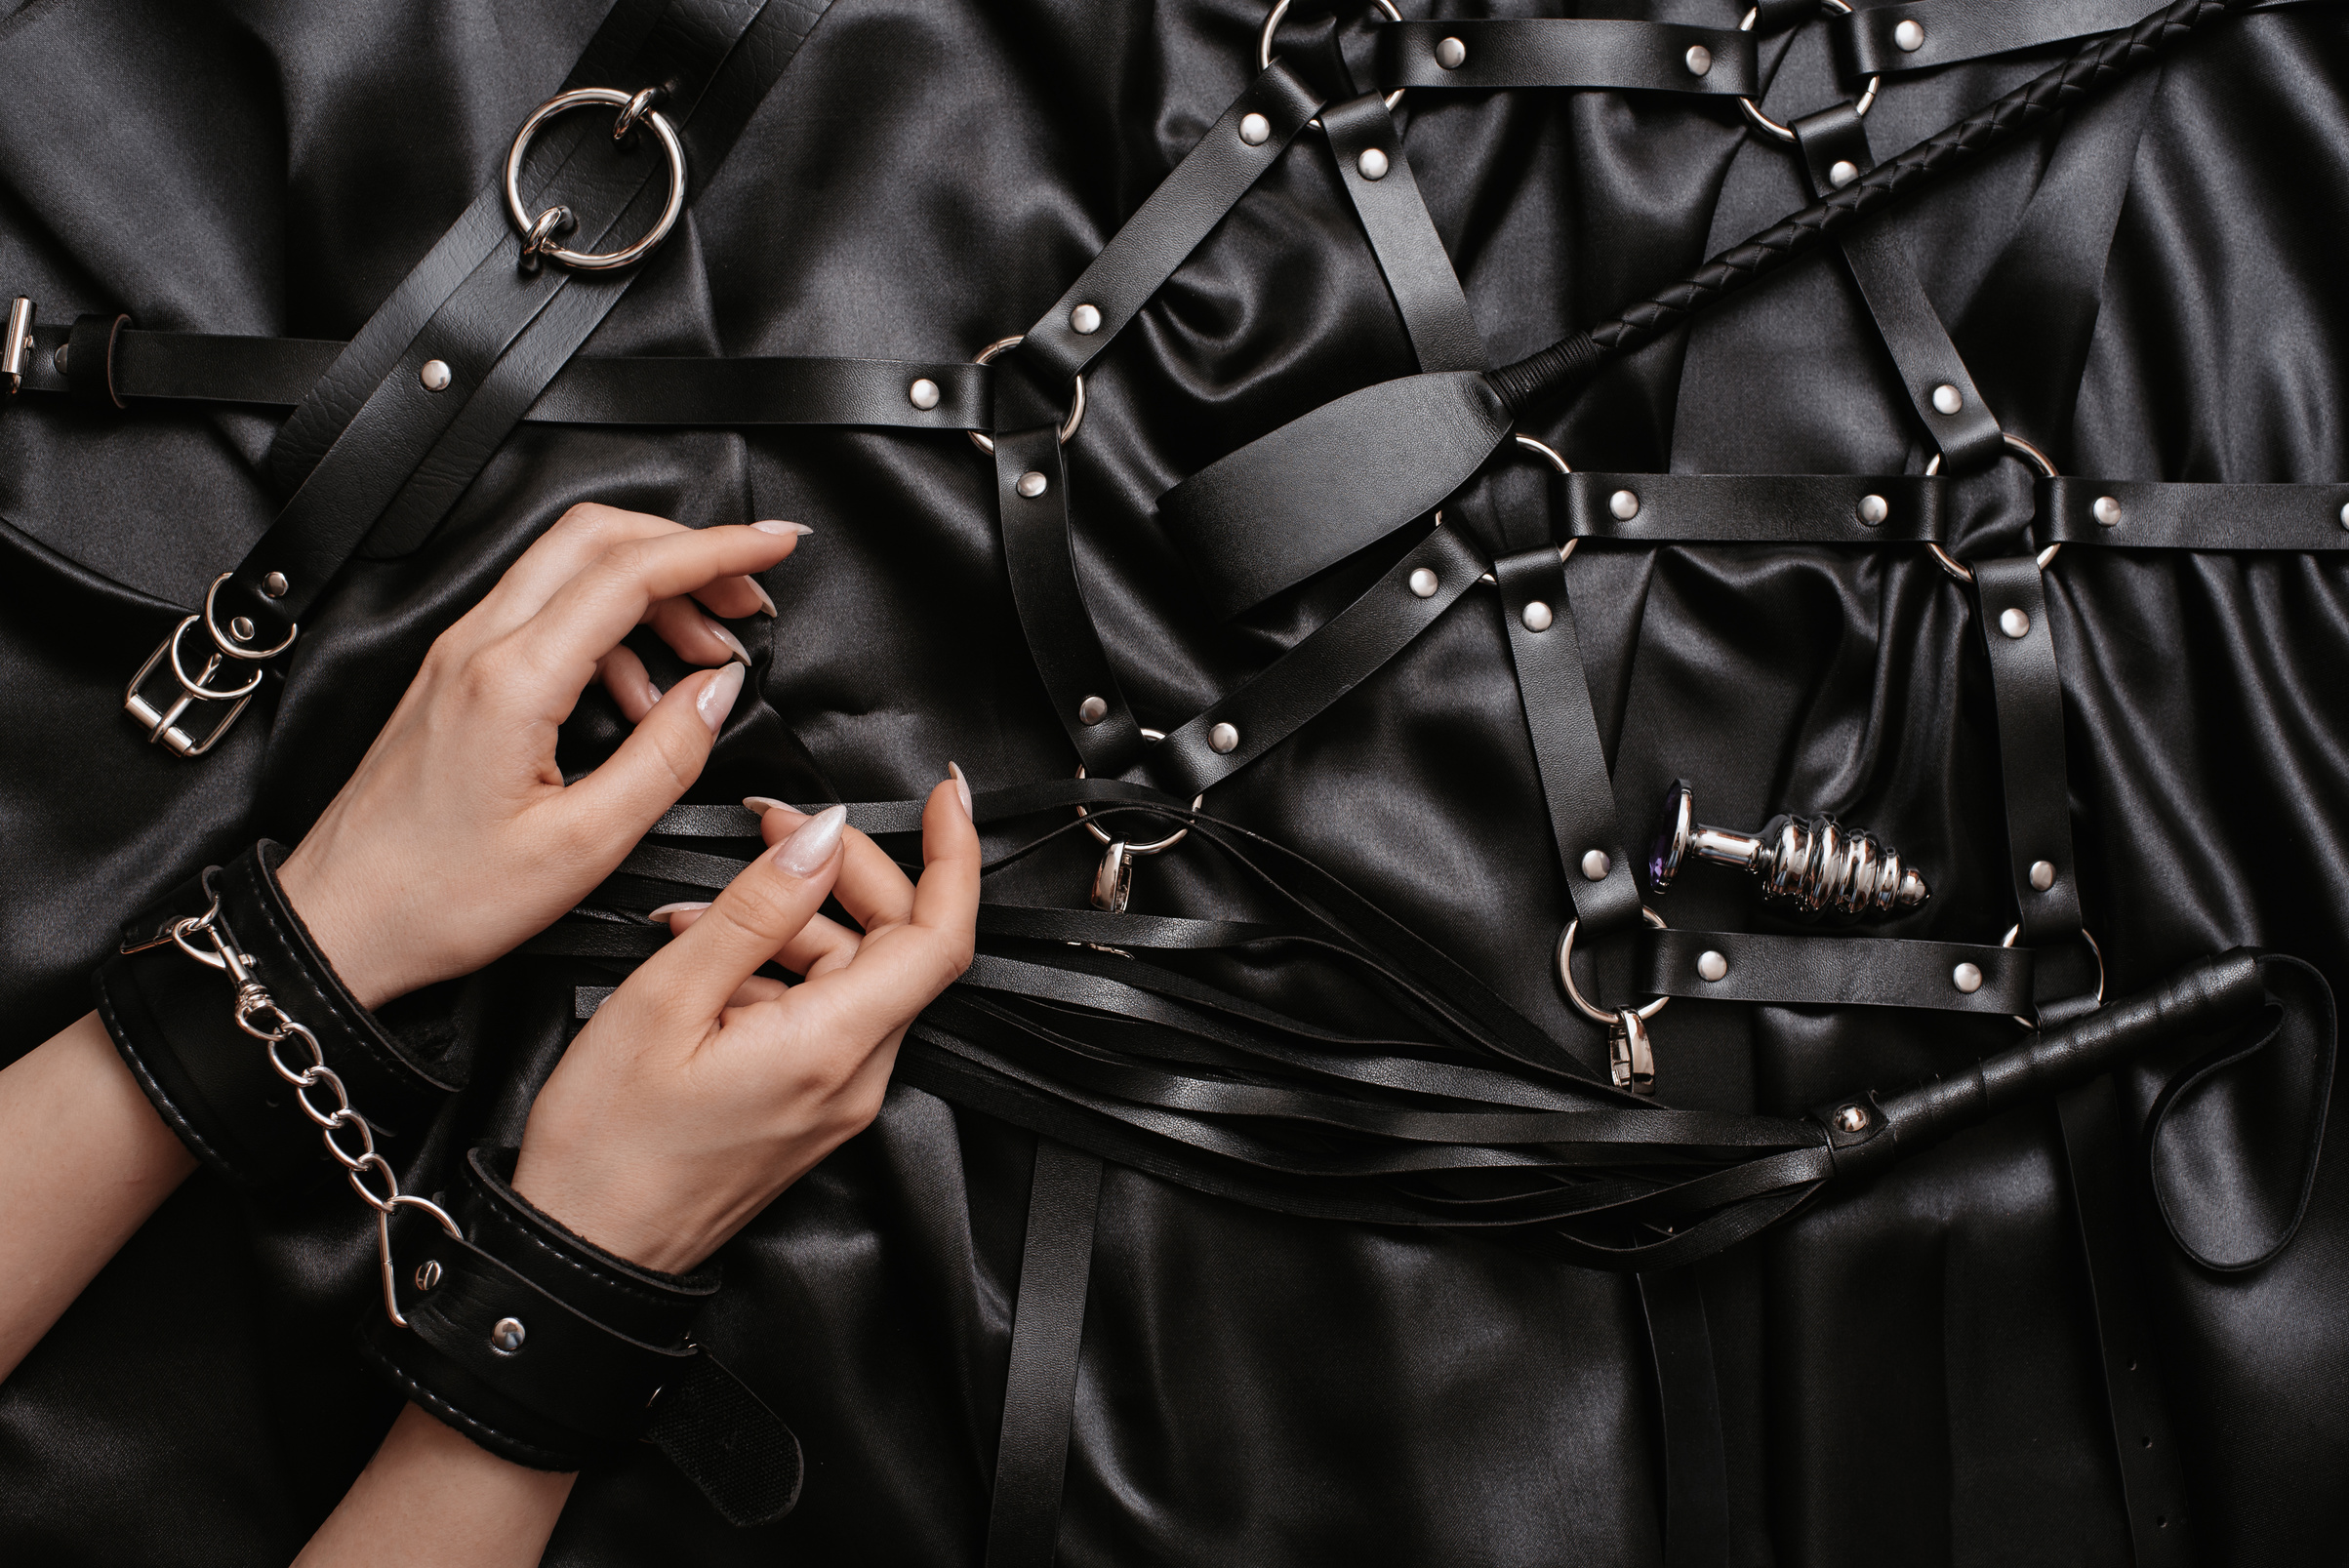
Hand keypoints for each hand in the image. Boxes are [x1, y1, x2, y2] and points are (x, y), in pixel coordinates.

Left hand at [276, 503, 809, 1009]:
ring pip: (571, 568)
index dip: (719, 548)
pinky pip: (545, 614)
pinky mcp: (456, 675)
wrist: (339, 925)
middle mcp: (478, 647)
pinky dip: (613, 629)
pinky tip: (640, 694)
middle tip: (750, 591)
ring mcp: (460, 654)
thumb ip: (665, 756)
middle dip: (689, 549)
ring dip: (653, 592)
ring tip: (707, 656)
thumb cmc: (439, 898)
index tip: (778, 543)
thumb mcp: (583, 846)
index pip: (632, 571)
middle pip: (596, 535)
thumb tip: (718, 689)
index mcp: (512, 680)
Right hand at [509, 775, 980, 1272]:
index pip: (939, 937)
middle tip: (773, 827)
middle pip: (895, 943)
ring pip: (852, 974)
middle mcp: (854, 1077)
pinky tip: (707, 959)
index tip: (943, 798)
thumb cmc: (605, 1151)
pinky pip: (821, 1013)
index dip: (952, 855)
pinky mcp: (812, 1108)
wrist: (586, 1257)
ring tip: (700, 913)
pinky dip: (775, 970)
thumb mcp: (665, 1000)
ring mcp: (837, 1098)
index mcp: (832, 1048)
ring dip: (792, 922)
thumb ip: (756, 911)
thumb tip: (821, 838)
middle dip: (844, 869)